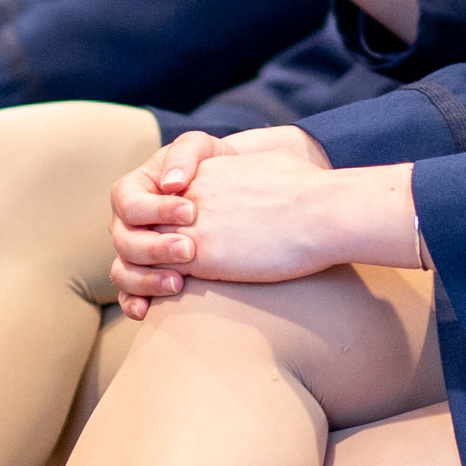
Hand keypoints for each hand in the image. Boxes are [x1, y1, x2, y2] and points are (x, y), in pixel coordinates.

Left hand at [106, 127, 332, 316]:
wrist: (322, 212)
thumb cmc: (310, 190)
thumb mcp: (269, 163)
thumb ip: (246, 171)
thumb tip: (257, 177)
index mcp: (204, 173)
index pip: (162, 200)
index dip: (163, 224)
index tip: (176, 243)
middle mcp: (189, 197)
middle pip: (144, 223)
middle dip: (145, 247)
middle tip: (161, 270)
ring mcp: (191, 227)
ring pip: (143, 251)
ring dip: (147, 273)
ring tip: (164, 288)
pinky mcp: (201, 257)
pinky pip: (159, 275)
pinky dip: (156, 292)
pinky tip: (168, 302)